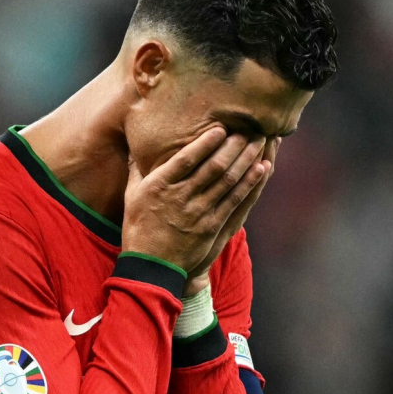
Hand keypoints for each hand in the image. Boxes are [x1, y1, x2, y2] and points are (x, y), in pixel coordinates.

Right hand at [122, 128, 269, 273]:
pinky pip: (235, 201)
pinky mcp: (211, 226)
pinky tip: (261, 168)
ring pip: (227, 181)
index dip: (205, 142)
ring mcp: (198, 213)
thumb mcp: (131, 196)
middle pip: (213, 167)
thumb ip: (136, 170)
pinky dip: (250, 183)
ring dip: (246, 159)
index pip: (186, 159)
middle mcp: (180, 197)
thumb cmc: (138, 228)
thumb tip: (135, 148)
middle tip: (250, 128)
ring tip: (260, 141)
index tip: (221, 127)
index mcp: (159, 186)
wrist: (150, 266)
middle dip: (233, 145)